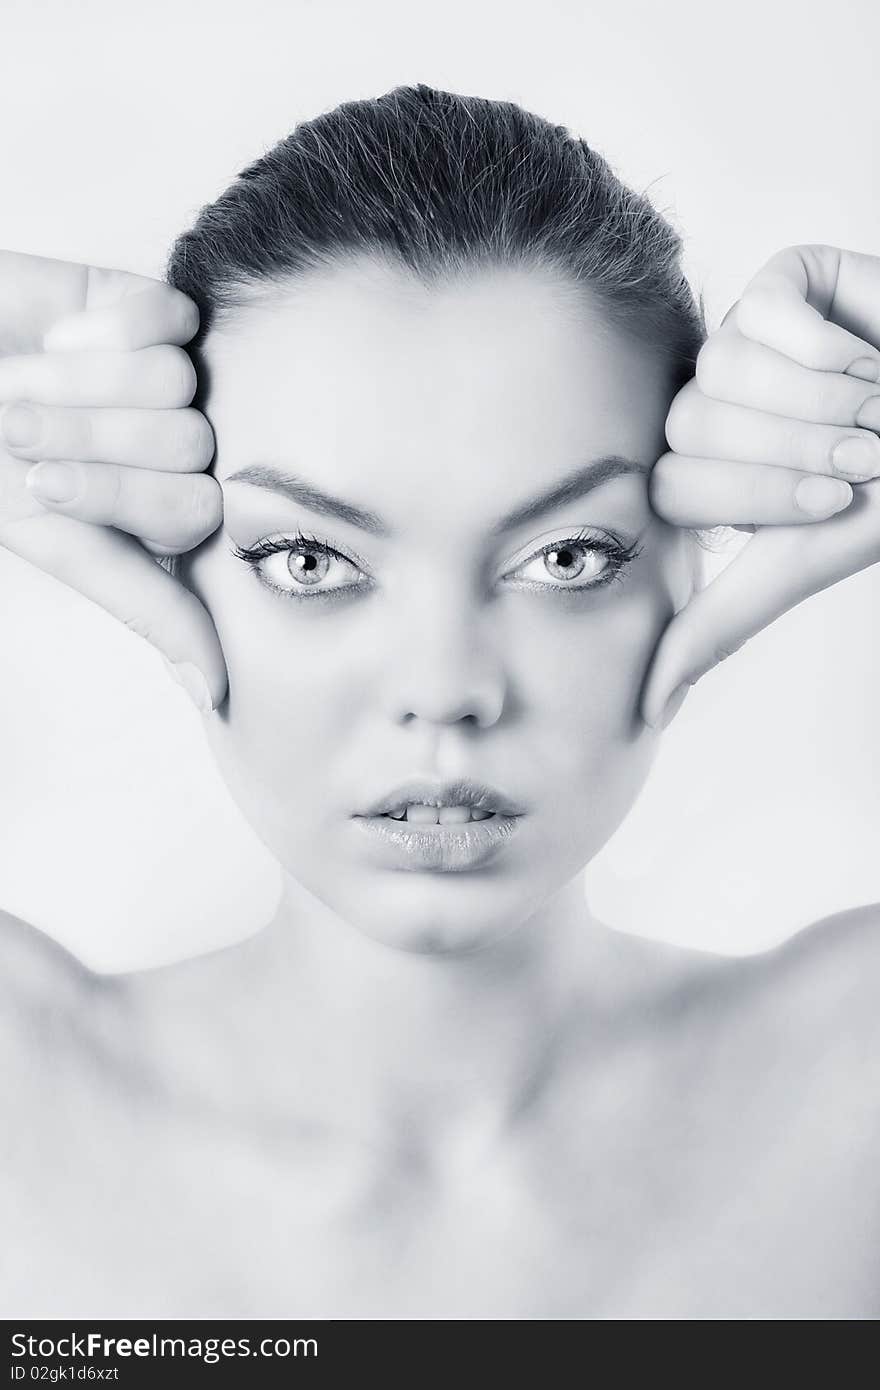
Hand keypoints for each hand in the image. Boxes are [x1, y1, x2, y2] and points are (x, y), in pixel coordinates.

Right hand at [0, 250, 226, 710]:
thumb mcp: (43, 534)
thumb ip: (142, 603)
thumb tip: (217, 691)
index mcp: (157, 510)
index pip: (191, 515)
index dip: (115, 495)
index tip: (40, 485)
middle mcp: (176, 449)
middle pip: (188, 448)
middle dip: (87, 435)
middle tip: (25, 424)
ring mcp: (174, 379)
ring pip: (176, 381)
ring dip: (77, 380)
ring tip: (30, 377)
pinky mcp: (160, 312)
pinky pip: (169, 317)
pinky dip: (99, 328)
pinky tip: (61, 333)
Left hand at [641, 244, 879, 729]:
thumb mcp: (807, 559)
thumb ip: (719, 623)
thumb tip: (645, 708)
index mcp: (711, 475)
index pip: (672, 488)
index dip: (756, 496)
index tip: (836, 502)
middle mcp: (715, 406)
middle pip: (689, 427)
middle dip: (794, 450)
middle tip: (868, 454)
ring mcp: (743, 341)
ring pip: (720, 367)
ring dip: (817, 401)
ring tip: (879, 406)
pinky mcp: (783, 286)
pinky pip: (761, 308)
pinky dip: (821, 343)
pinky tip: (865, 356)